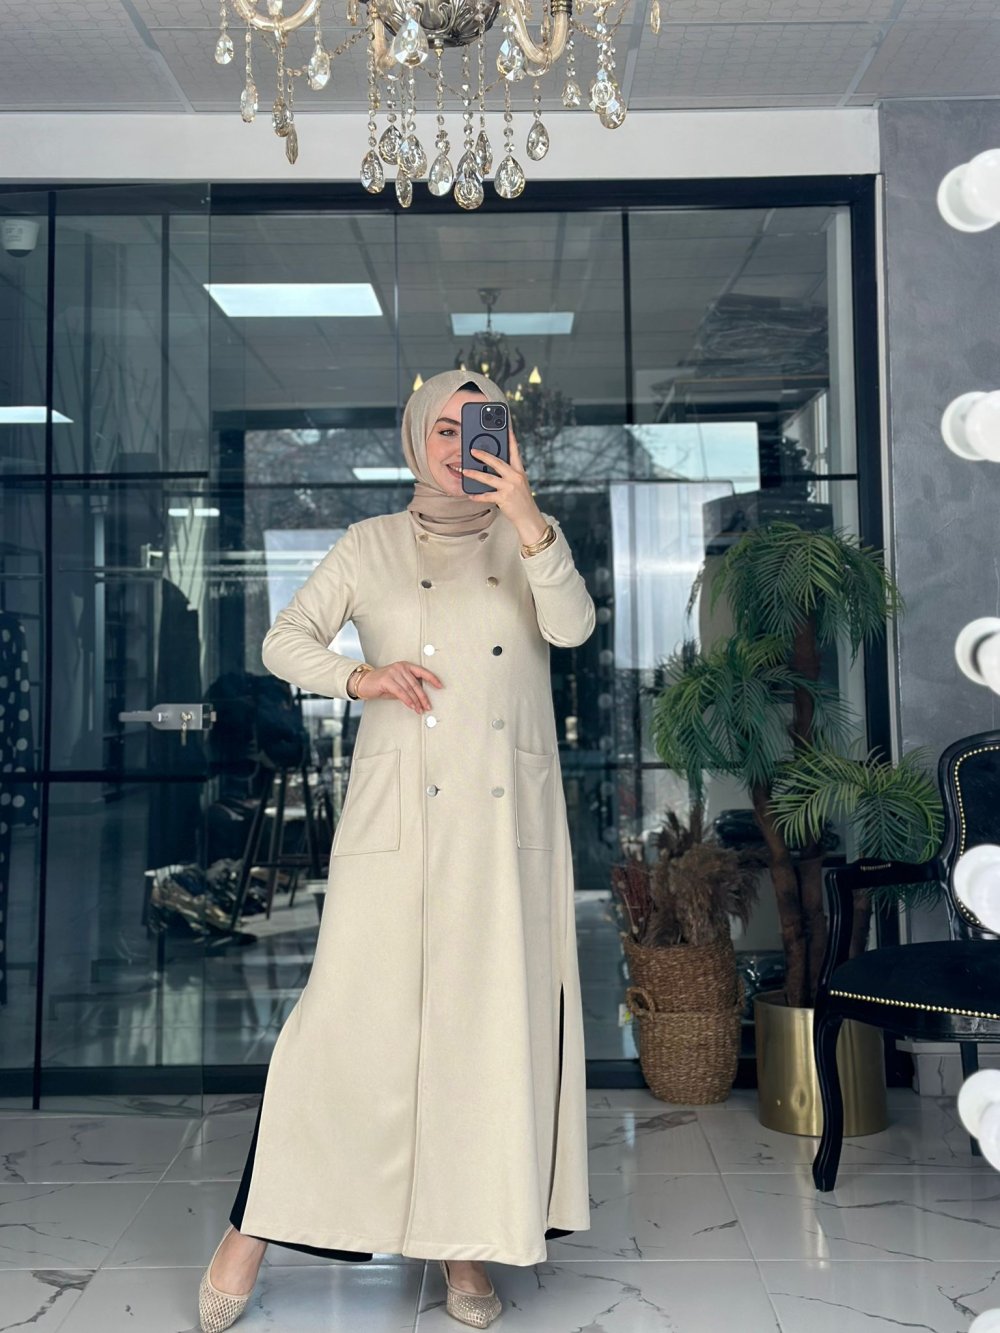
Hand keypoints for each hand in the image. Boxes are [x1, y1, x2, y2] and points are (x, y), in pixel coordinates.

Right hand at [356, 661, 441, 712]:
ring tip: (420, 709)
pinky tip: (412, 706)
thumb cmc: (382, 684)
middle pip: (416, 684)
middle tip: (428, 706)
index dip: (432, 679)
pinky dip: (408, 701)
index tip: (440, 686)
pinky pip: (401, 692)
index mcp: (405, 666)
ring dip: (416, 701)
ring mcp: (393, 673)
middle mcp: (400, 667)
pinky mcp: (387, 680)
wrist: (364, 682)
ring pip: (409, 689)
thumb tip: (420, 698)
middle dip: (423, 697)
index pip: (422, 672)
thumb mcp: (397, 684)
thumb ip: (408, 687)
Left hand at [461, 425, 547, 546]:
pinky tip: (470, 495)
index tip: (506, 427)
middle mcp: (515, 477)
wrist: (529, 518)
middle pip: (497, 462)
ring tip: (464, 470)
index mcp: (520, 471)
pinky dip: (477, 496)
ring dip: (474, 474)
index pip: (515, 451)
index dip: (511, 439)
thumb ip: (509, 474)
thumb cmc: (522, 500)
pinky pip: (486, 496)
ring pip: (488, 478)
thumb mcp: (519, 484)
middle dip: (484, 455)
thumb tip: (492, 466)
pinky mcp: (504, 498)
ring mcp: (509, 488)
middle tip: (472, 450)